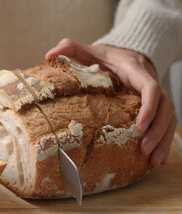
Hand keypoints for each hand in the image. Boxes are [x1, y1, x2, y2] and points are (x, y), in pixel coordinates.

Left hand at [46, 38, 176, 166]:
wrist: (123, 53)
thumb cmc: (104, 56)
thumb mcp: (87, 50)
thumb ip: (69, 47)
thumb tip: (49, 55)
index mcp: (134, 70)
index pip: (150, 88)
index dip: (149, 107)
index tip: (139, 126)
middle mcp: (148, 82)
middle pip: (165, 107)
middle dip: (157, 130)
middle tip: (144, 150)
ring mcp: (154, 95)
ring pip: (169, 117)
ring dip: (163, 139)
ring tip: (154, 161)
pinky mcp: (154, 105)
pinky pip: (165, 123)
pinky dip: (163, 140)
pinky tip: (156, 159)